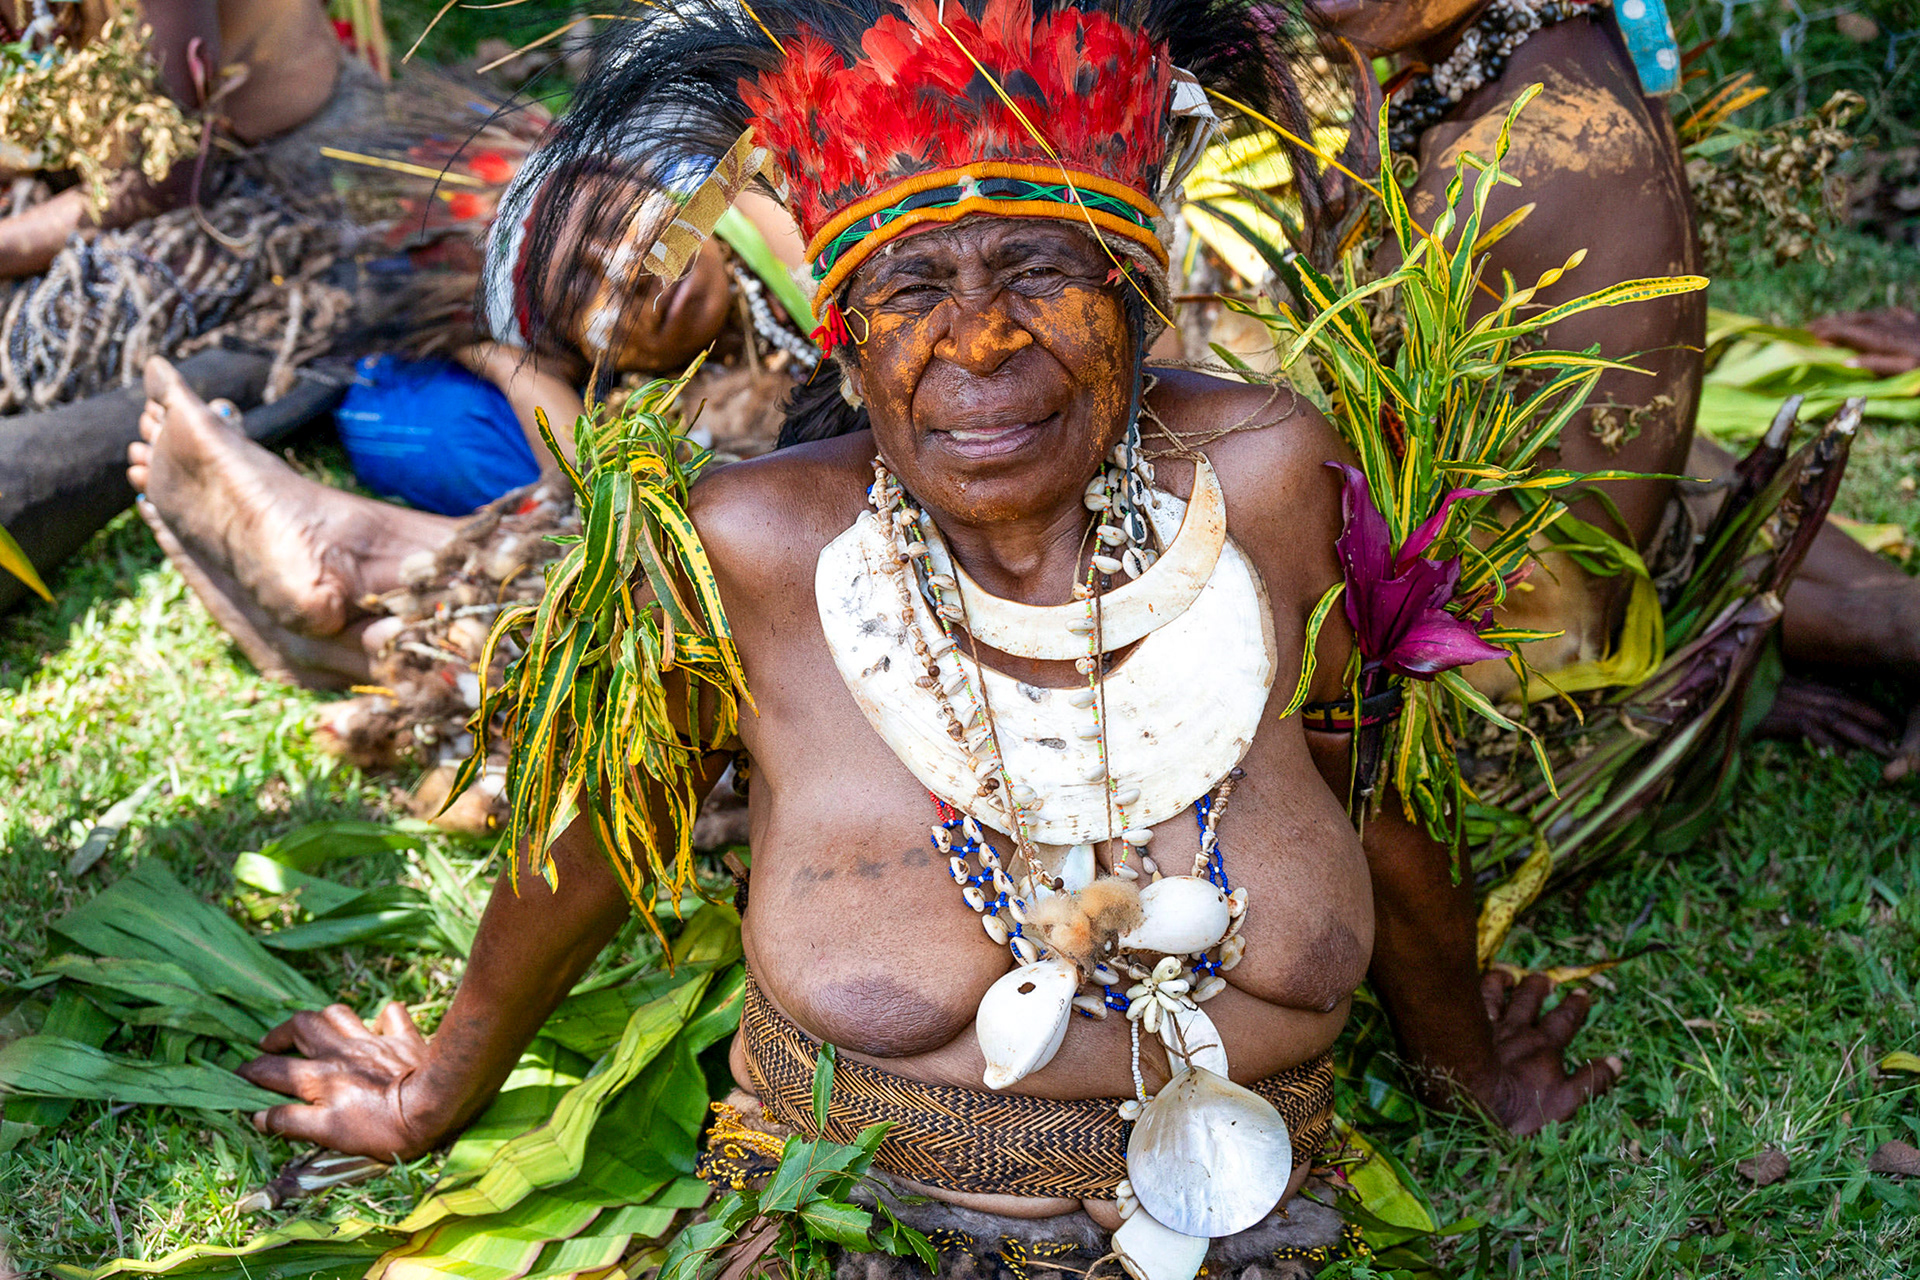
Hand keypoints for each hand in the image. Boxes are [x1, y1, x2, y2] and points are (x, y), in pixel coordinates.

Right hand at [236, 1002, 442, 1160]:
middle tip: (270, 1045)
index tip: (238, 1074)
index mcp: (320, 1078)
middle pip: (301, 1027)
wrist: (433, 1105)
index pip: (273, 1070)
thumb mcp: (330, 1135)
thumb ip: (292, 1122)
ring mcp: (372, 1041)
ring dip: (324, 1018)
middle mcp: (341, 1052)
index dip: (251, 1072)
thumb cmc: (382, 1128)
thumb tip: (259, 1116)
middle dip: (280, 1033)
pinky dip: (383, 1017)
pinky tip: (380, 1025)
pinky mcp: (403, 1037)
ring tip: (316, 1029)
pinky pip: (391, 1014)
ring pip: (338, 1013)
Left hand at [1470, 971, 1621, 1135]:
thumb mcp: (1567, 1101)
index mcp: (1544, 1046)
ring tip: (1506, 973)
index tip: (1582, 993)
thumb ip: (1592, 1080)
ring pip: (1496, 994)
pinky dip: (1474, 989)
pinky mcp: (1462, 1030)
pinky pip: (1469, 1001)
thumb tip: (1617, 1062)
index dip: (1575, 1006)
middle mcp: (1517, 1029)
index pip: (1564, 1020)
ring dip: (1503, 981)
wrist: (1474, 1100)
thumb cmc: (1521, 1106)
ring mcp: (1488, 1027)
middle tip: (1545, 979)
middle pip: (1529, 999)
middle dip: (1540, 986)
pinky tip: (1470, 984)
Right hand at [1755, 676, 1898, 756]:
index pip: (1847, 695)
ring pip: (1837, 719)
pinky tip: (1840, 757)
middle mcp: (1805, 694)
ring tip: (1882, 751)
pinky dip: (1826, 743)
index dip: (1871, 708)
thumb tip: (1815, 722)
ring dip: (1862, 735)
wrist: (1722, 698)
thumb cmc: (1745, 702)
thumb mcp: (1777, 698)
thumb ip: (1799, 703)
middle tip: (1897, 737)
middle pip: (1849, 705)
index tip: (1892, 721)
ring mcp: (1794, 705)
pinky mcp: (1781, 718)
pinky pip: (1811, 731)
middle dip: (1876, 720)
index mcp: (1807, 687)